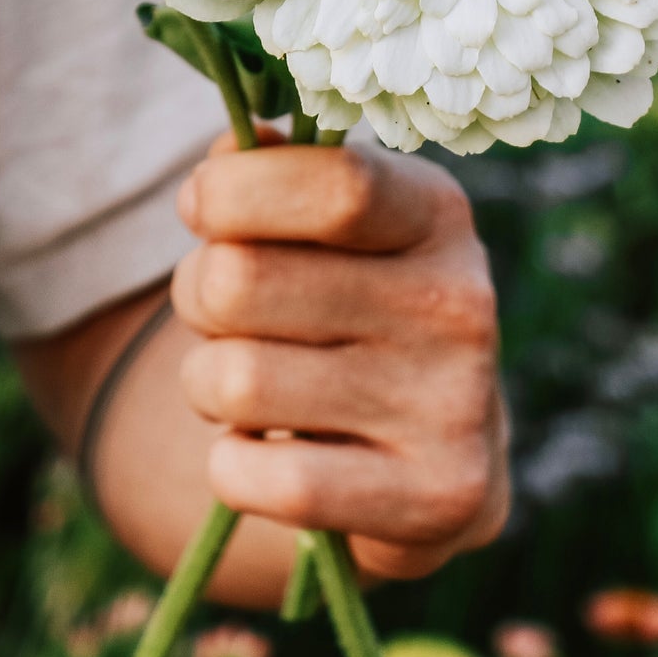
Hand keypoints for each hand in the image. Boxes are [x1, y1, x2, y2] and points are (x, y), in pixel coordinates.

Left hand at [171, 129, 508, 581]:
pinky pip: (257, 476)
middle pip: (241, 281)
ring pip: (233, 381)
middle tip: (224, 314)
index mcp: (436, 212)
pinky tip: (266, 452)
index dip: (231, 192)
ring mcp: (454, 406)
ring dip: (207, 384)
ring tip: (250, 383)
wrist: (432, 453)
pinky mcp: (435, 500)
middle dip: (198, 295)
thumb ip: (270, 170)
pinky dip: (231, 467)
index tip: (200, 207)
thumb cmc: (349, 305)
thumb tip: (225, 156)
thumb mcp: (329, 223)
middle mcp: (459, 303)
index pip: (331, 184)